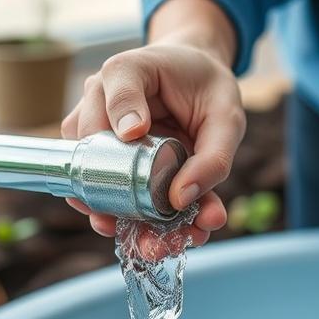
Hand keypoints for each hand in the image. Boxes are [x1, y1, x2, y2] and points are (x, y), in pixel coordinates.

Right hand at [61, 38, 244, 259]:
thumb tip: (180, 200)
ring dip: (127, 221)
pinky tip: (166, 240)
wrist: (199, 81)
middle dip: (117, 199)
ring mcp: (100, 135)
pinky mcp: (111, 161)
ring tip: (160, 246)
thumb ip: (213, 156)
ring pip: (95, 181)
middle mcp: (102, 103)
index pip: (113, 91)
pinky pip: (115, 194)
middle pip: (91, 151)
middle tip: (149, 234)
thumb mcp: (227, 115)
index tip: (134, 134)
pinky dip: (139, 221)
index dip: (119, 114)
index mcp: (128, 72)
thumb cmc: (209, 88)